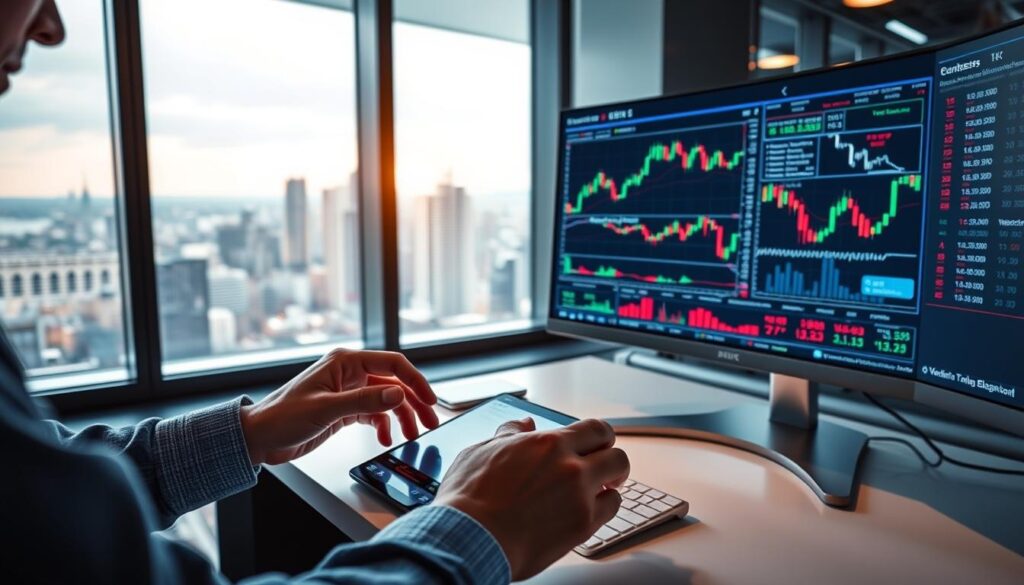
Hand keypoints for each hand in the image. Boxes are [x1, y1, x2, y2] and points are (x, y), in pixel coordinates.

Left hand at [239, 349, 439, 465]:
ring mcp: (347, 391)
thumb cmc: (282, 416)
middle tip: (431, 421)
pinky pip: (374, 414)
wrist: (259, 438)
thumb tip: (397, 393)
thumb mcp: (326, 409)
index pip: (392, 364)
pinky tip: (384, 439)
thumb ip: (364, 401)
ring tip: (412, 435)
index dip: (415, 381)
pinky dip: (383, 426)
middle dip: (414, 402)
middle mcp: (349, 373)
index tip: (430, 400)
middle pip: (394, 383)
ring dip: (401, 417)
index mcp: (345, 362)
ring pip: (386, 400)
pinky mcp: (344, 409)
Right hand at [433, 418, 628, 579]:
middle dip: (610, 461)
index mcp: (548, 443)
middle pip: (616, 455)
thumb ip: (510, 434)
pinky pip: (609, 512)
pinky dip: (601, 511)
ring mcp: (579, 496)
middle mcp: (570, 466)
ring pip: (618, 486)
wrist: (469, 538)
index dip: (600, 437)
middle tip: (601, 469)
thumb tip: (523, 424)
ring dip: (609, 488)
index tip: (595, 445)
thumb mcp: (482, 451)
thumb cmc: (468, 498)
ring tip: (595, 493)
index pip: (596, 429)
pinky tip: (586, 513)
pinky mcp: (581, 526)